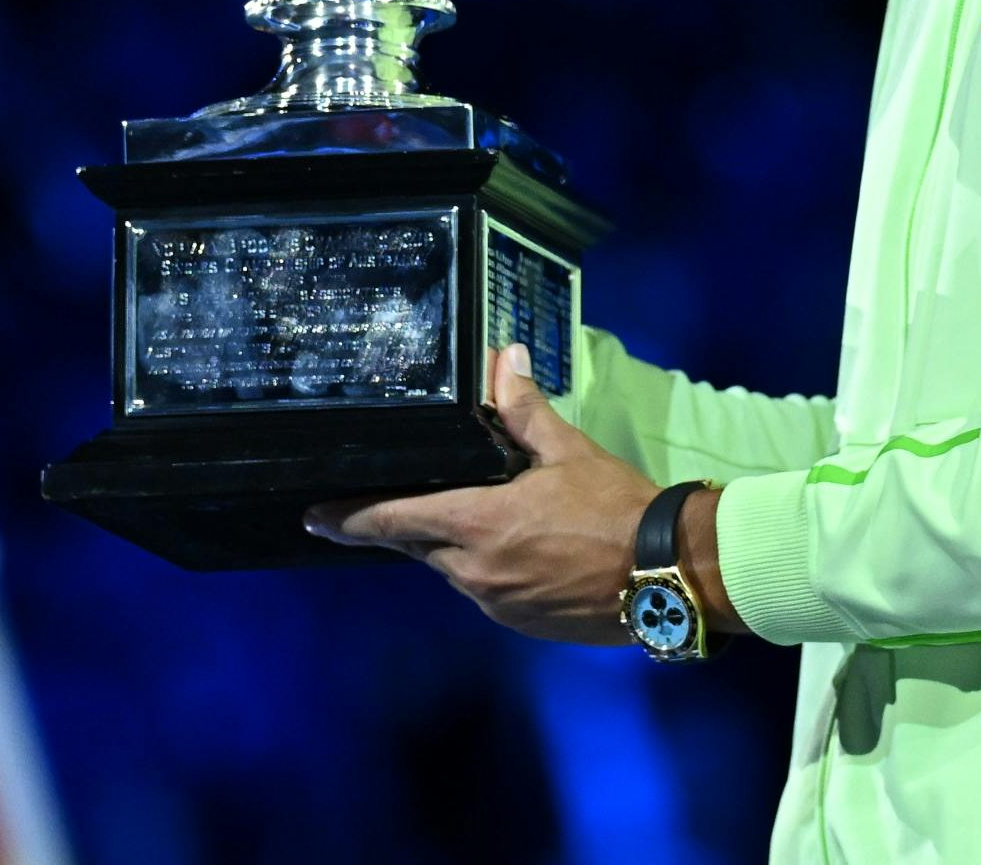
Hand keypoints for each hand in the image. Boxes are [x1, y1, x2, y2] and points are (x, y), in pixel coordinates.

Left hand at [304, 344, 658, 644]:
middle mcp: (474, 571)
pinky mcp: (519, 622)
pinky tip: (516, 549)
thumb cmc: (616, 507)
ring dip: (452, 545)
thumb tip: (504, 358)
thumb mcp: (568, 451)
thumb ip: (524, 410)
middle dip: (403, 525)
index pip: (392, 521)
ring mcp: (495, 602)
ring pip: (451, 569)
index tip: (314, 518)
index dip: (348, 519)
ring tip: (475, 517)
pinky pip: (484, 590)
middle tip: (391, 503)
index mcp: (476, 524)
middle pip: (416, 545)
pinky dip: (486, 568)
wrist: (666, 573)